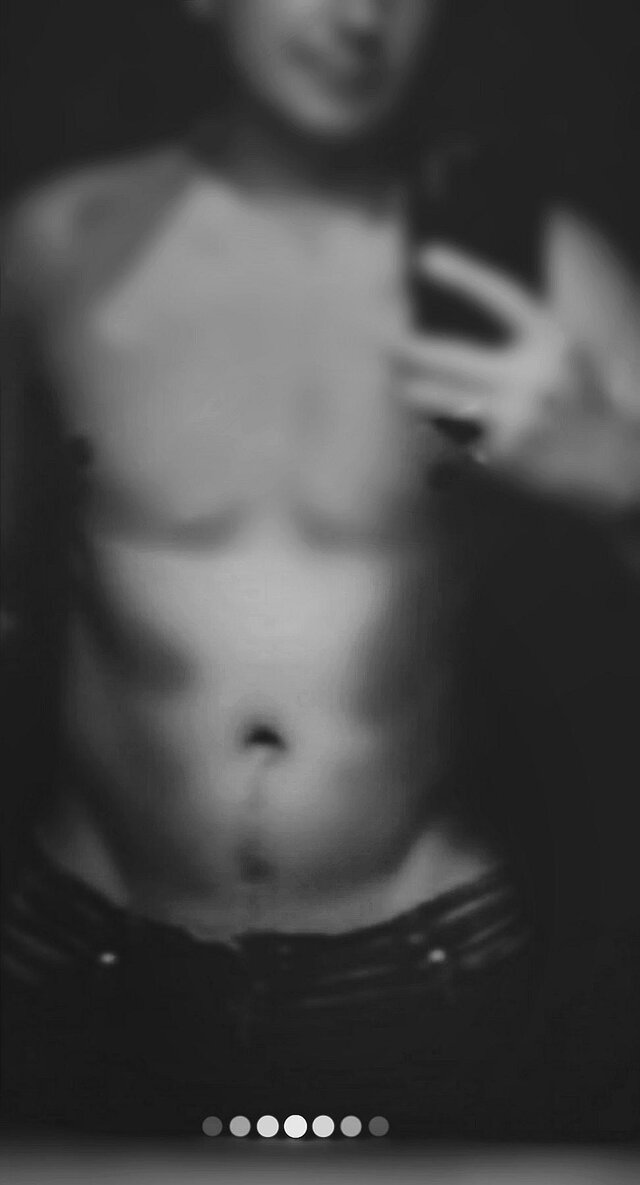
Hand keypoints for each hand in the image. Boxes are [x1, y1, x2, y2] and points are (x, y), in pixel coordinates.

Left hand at [393, 244, 639, 515]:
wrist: (611, 465)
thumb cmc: (578, 402)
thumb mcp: (564, 355)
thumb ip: (520, 334)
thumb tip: (448, 316)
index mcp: (552, 343)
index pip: (502, 296)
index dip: (463, 274)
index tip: (425, 257)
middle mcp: (531, 379)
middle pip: (444, 354)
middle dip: (401, 344)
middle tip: (374, 334)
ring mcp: (512, 422)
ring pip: (433, 399)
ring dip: (407, 387)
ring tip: (395, 378)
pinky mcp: (497, 458)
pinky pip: (443, 435)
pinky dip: (430, 425)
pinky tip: (425, 419)